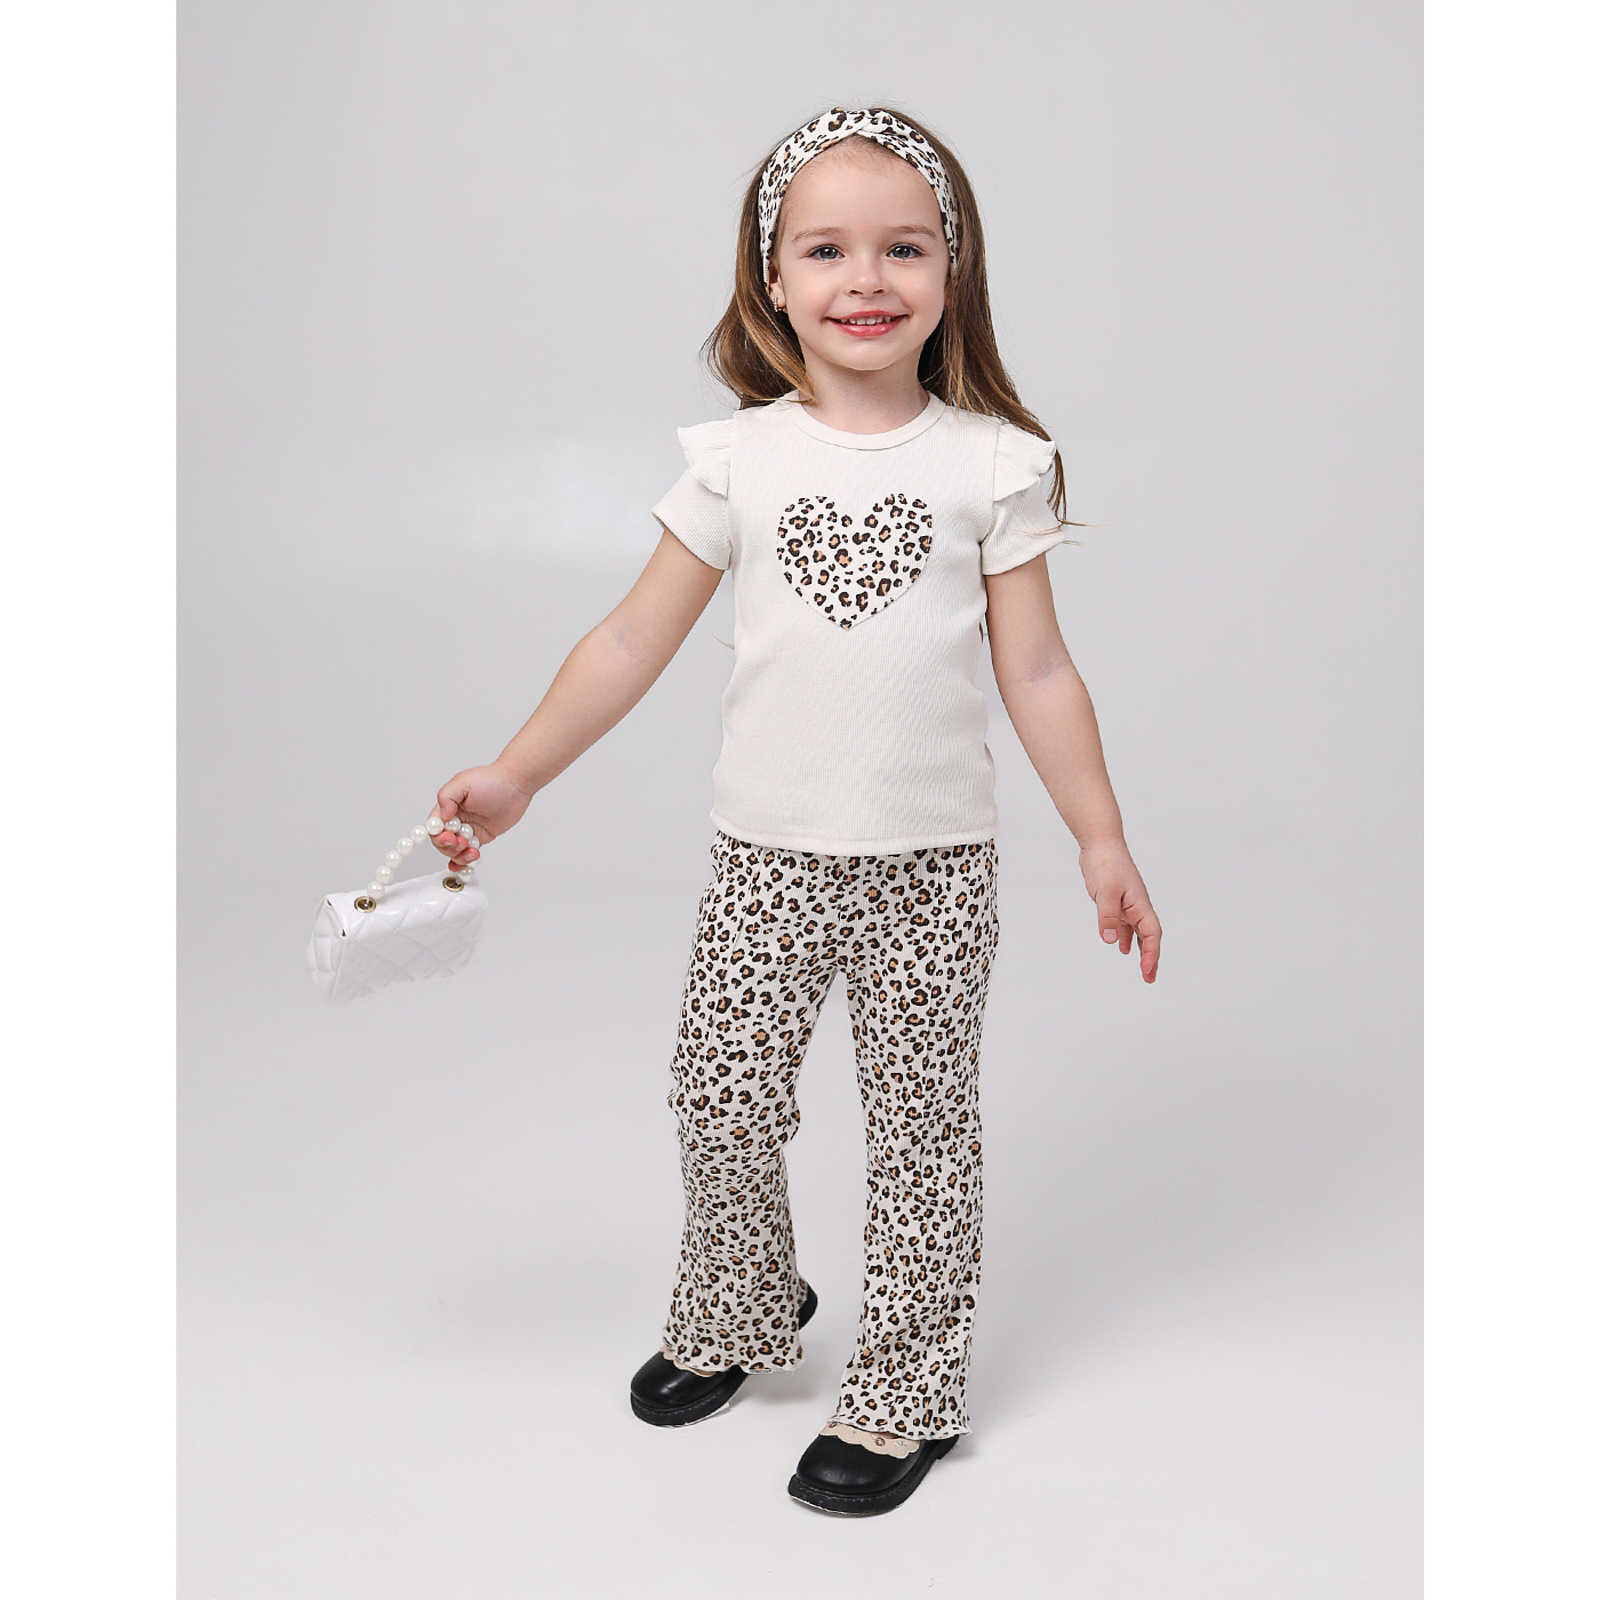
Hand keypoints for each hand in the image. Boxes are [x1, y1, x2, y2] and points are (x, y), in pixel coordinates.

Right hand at [429, 760, 534, 867]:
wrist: (516, 785)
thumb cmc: (491, 779)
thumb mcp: (463, 782)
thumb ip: (446, 797)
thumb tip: (442, 816)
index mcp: (448, 807)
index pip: (434, 827)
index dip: (438, 836)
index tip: (448, 837)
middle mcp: (457, 819)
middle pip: (443, 842)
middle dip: (450, 847)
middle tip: (462, 843)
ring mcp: (469, 829)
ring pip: (456, 850)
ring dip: (459, 855)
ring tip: (471, 851)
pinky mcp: (482, 836)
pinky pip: (470, 851)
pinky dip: (467, 860)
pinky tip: (470, 860)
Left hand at [1080, 840, 1161, 982]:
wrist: (1100, 844)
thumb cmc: (1107, 863)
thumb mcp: (1105, 892)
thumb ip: (1107, 917)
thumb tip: (1111, 941)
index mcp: (1140, 905)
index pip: (1151, 935)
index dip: (1151, 954)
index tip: (1147, 971)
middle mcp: (1137, 906)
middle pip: (1149, 937)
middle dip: (1151, 957)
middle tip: (1149, 978)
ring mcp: (1128, 904)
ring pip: (1138, 932)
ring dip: (1140, 950)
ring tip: (1142, 969)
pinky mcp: (1116, 901)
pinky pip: (1125, 924)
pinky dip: (1125, 937)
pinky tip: (1121, 947)